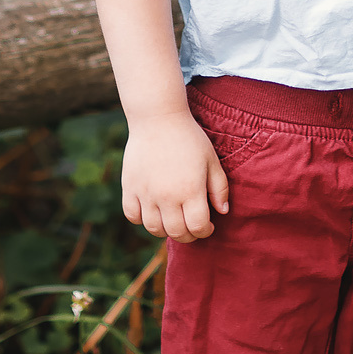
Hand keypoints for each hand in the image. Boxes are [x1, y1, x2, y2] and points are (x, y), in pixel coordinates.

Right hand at [120, 108, 229, 240]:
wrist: (158, 118)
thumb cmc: (189, 138)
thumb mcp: (211, 160)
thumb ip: (219, 188)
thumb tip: (223, 212)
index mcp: (191, 190)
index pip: (197, 227)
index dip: (205, 231)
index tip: (208, 225)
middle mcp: (167, 196)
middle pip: (177, 232)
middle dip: (188, 235)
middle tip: (192, 226)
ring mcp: (146, 193)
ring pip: (154, 228)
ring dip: (166, 230)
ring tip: (173, 220)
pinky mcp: (130, 187)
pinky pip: (132, 216)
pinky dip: (142, 219)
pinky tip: (152, 210)